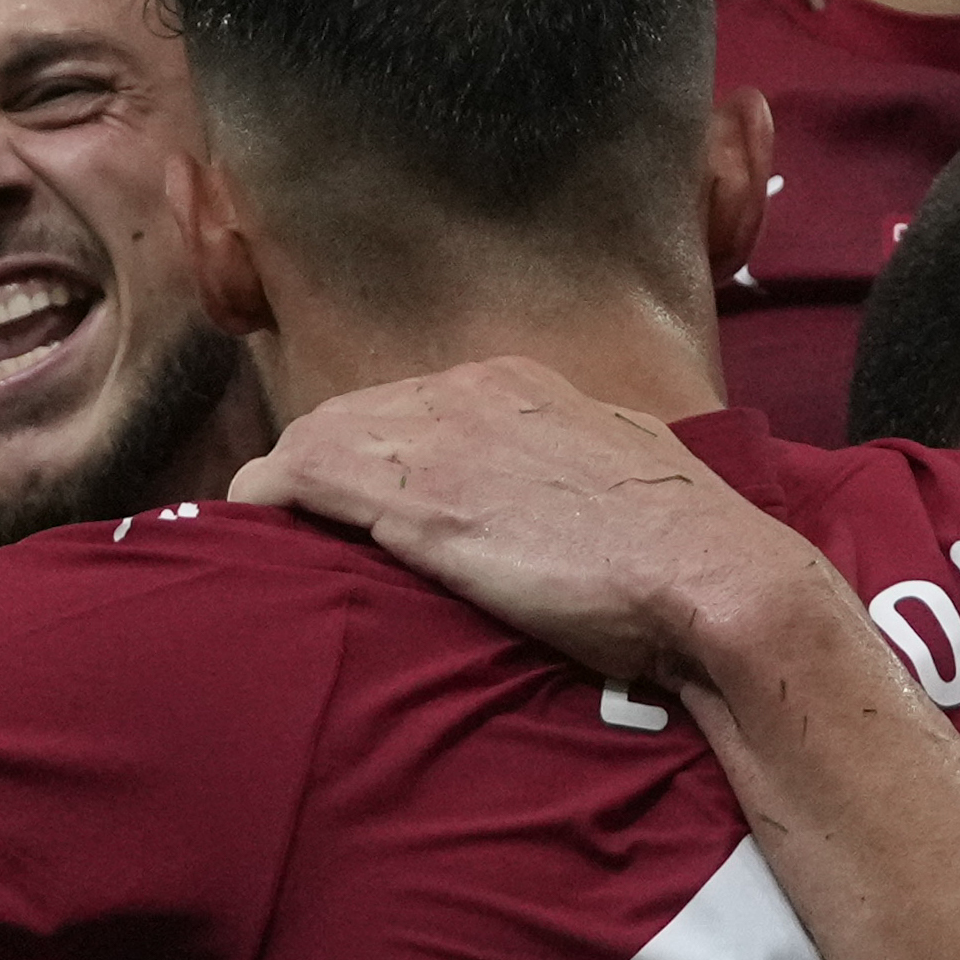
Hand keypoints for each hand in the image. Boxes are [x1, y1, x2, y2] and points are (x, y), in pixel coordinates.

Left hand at [233, 359, 843, 684]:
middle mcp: (471, 393)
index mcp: (520, 384)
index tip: (353, 499)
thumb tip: (558, 493)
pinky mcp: (419, 501)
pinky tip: (249, 537)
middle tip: (290, 529)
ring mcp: (441, 440)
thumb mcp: (621, 470)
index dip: (369, 452)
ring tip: (261, 543)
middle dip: (314, 468)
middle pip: (350, 416)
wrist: (710, 575)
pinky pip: (302, 480)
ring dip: (282, 490)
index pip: (408, 403)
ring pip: (315, 441)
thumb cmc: (684, 546)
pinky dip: (265, 503)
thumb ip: (571, 464)